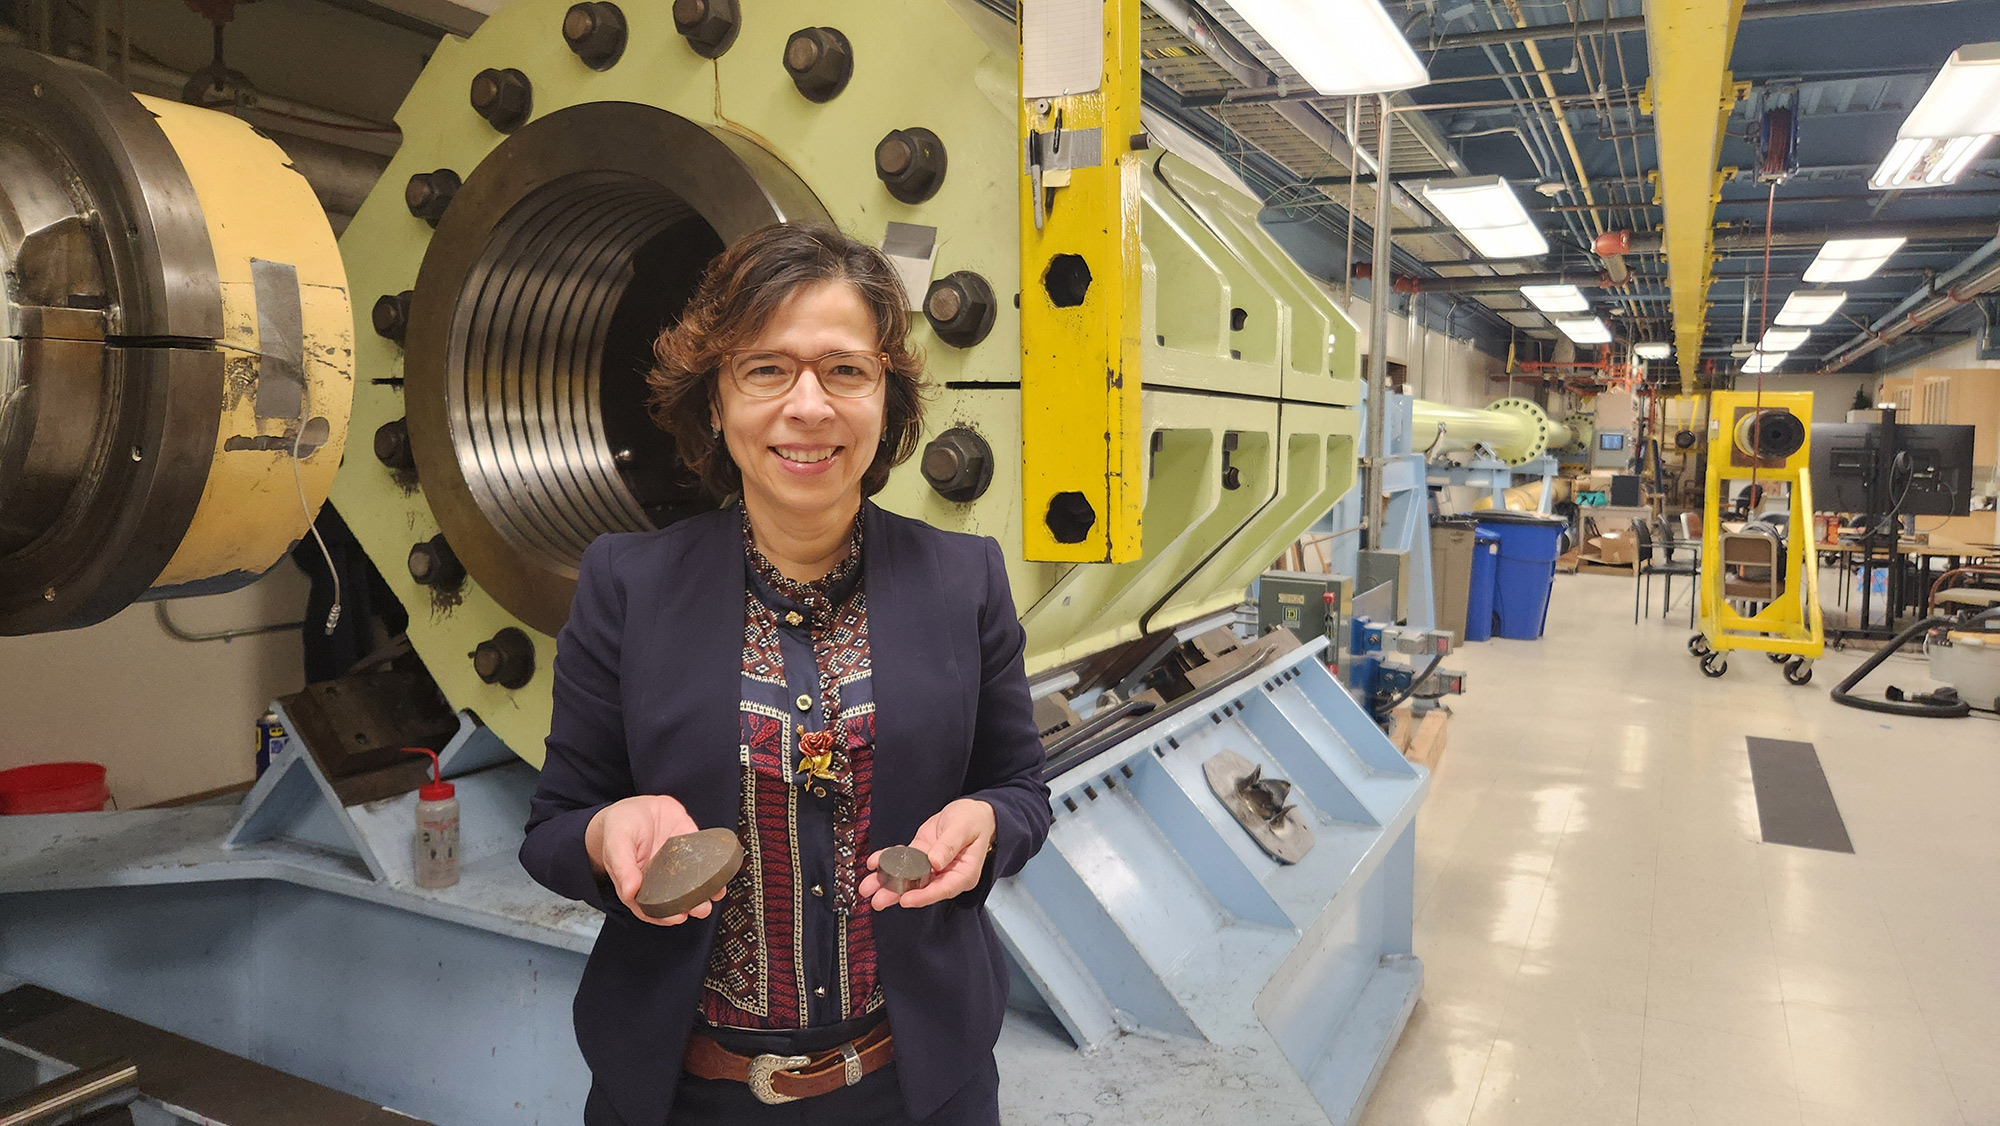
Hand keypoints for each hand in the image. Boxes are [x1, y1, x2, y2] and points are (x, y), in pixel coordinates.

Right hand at [586, 795, 727, 926]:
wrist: (637, 805)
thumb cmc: (620, 827)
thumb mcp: (617, 843)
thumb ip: (623, 867)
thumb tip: (631, 891)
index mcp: (639, 883)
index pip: (651, 907)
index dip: (665, 916)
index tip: (677, 918)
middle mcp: (660, 878)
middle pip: (676, 899)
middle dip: (691, 907)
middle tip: (701, 908)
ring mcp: (677, 864)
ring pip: (693, 884)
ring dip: (706, 892)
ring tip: (714, 895)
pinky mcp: (691, 848)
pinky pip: (704, 861)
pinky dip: (715, 869)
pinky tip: (722, 874)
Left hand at [860, 798, 995, 910]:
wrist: (973, 811)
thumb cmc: (974, 820)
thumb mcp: (963, 828)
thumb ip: (949, 844)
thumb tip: (935, 862)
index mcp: (963, 873)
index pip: (943, 889)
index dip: (923, 896)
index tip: (905, 900)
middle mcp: (946, 874)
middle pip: (921, 888)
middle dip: (897, 893)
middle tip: (877, 900)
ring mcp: (932, 866)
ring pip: (908, 877)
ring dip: (887, 881)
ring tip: (867, 887)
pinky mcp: (922, 855)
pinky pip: (904, 860)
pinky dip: (889, 860)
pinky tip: (875, 862)